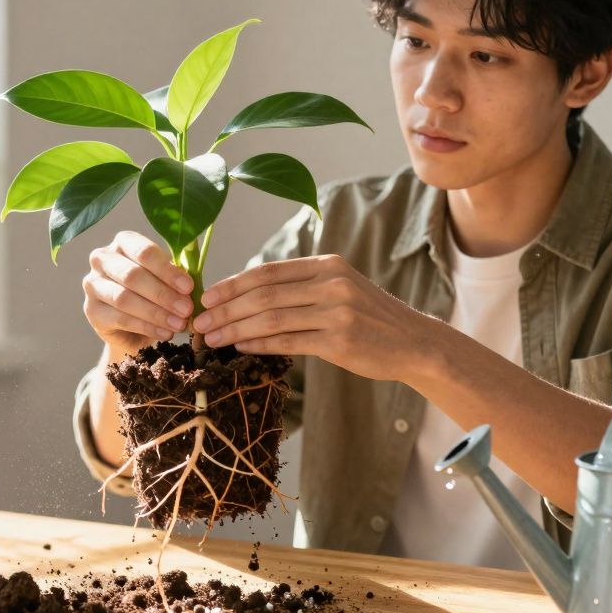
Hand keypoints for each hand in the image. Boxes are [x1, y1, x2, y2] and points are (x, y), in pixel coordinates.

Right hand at [83, 231, 195, 354]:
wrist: (132, 328)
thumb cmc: (153, 294)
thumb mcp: (167, 280)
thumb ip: (177, 275)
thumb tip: (193, 282)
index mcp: (124, 242)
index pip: (144, 251)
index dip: (167, 270)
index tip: (189, 287)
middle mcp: (102, 258)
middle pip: (132, 275)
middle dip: (163, 294)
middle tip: (187, 309)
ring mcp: (93, 284)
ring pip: (124, 298)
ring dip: (156, 313)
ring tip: (178, 324)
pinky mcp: (91, 310)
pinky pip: (120, 319)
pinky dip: (146, 327)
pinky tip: (165, 333)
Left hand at [191, 254, 436, 381]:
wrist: (413, 343)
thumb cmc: (368, 319)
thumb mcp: (338, 289)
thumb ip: (299, 288)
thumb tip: (245, 295)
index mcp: (326, 265)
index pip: (267, 272)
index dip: (231, 284)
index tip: (206, 297)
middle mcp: (331, 283)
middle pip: (263, 294)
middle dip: (225, 309)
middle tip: (198, 321)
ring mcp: (337, 311)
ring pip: (271, 318)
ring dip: (234, 328)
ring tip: (211, 338)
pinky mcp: (340, 341)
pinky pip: (288, 342)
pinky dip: (259, 344)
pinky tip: (239, 347)